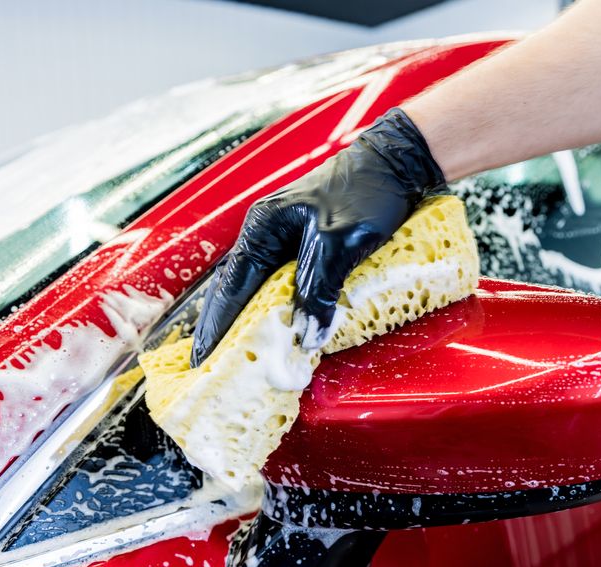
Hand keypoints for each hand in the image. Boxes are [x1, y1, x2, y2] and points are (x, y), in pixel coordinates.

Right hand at [190, 108, 444, 365]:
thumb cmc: (367, 192)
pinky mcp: (309, 251)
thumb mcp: (340, 242)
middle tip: (212, 368)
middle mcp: (268, 235)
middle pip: (239, 291)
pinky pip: (287, 289)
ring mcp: (287, 242)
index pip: (230, 287)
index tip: (201, 359)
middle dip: (227, 329)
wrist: (399, 165)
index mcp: (263, 228)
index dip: (216, 326)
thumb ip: (319, 287)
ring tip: (243, 359)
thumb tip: (306, 336)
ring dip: (254, 324)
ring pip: (262, 292)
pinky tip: (283, 334)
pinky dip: (282, 313)